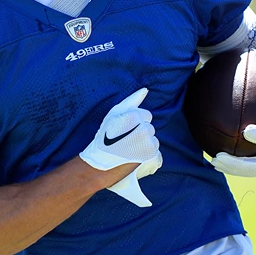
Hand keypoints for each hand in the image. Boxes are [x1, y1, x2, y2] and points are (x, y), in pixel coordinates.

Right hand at [80, 88, 161, 206]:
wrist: (100, 164)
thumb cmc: (105, 138)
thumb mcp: (114, 115)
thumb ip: (131, 101)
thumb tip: (145, 90)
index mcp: (134, 116)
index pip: (146, 116)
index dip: (136, 123)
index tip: (125, 130)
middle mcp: (143, 129)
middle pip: (149, 127)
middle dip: (140, 132)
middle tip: (126, 141)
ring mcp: (148, 143)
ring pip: (153, 138)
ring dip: (144, 143)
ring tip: (129, 148)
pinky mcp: (151, 155)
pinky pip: (154, 149)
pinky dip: (146, 153)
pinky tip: (134, 155)